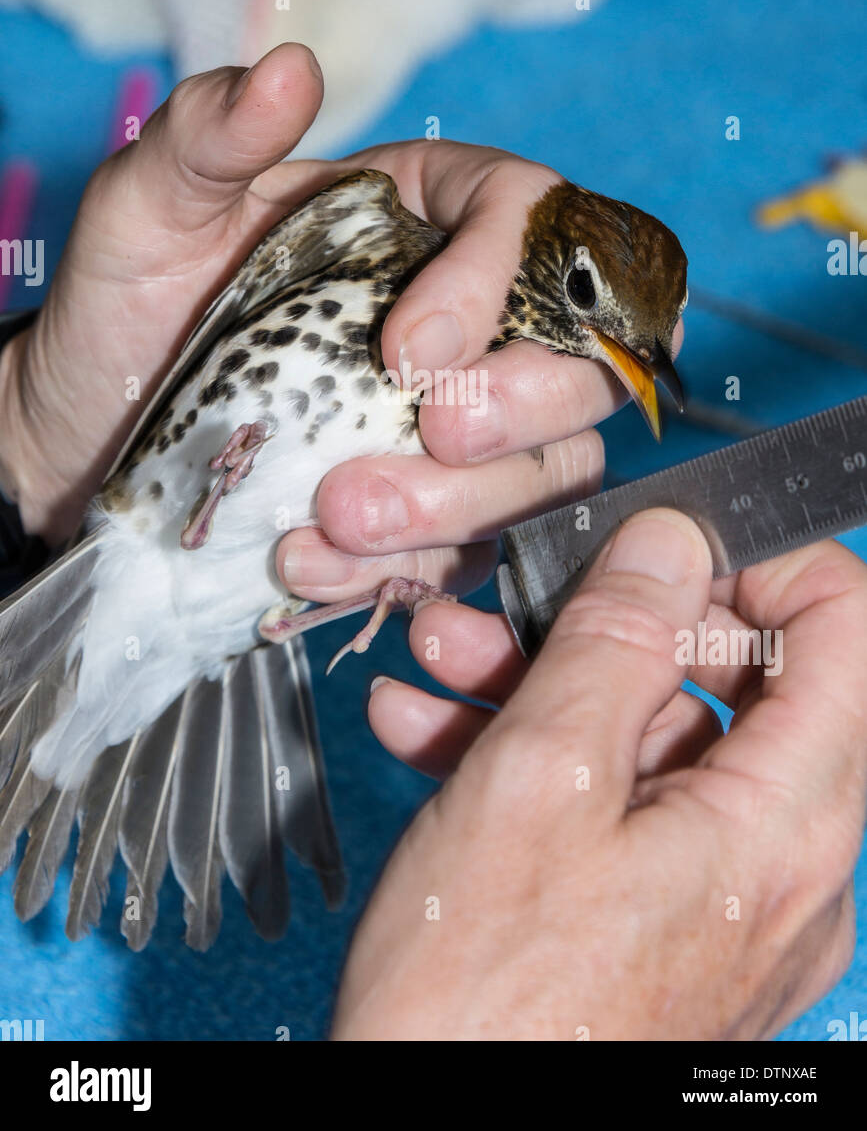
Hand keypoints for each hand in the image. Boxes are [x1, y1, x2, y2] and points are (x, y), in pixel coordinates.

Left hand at [0, 42, 638, 555]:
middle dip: (517, 412)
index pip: (529, 218)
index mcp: (422, 216)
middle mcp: (467, 317)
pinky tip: (310, 567)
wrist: (92, 433)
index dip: (496, 283)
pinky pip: (472, 551)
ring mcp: (460, 423)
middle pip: (578, 357)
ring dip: (461, 509)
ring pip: (548, 468)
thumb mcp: (150, 206)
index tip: (408, 352)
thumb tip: (287, 70)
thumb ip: (211, 136)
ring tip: (337, 524)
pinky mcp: (434, 511)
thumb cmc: (130, 300)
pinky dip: (407, 570)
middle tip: (429, 441)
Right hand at [332, 511, 866, 1039]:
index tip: (670, 549)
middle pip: (736, 687)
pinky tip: (445, 741)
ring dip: (554, 691)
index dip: (765, 565)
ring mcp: (727, 909)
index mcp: (782, 829)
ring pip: (664, 747)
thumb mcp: (538, 781)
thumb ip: (614, 643)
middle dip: (613, 629)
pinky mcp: (669, 934)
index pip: (847, 633)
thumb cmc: (479, 1011)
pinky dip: (549, 766)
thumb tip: (670, 546)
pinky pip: (632, 814)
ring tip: (447, 673)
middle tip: (515, 609)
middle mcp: (782, 874)